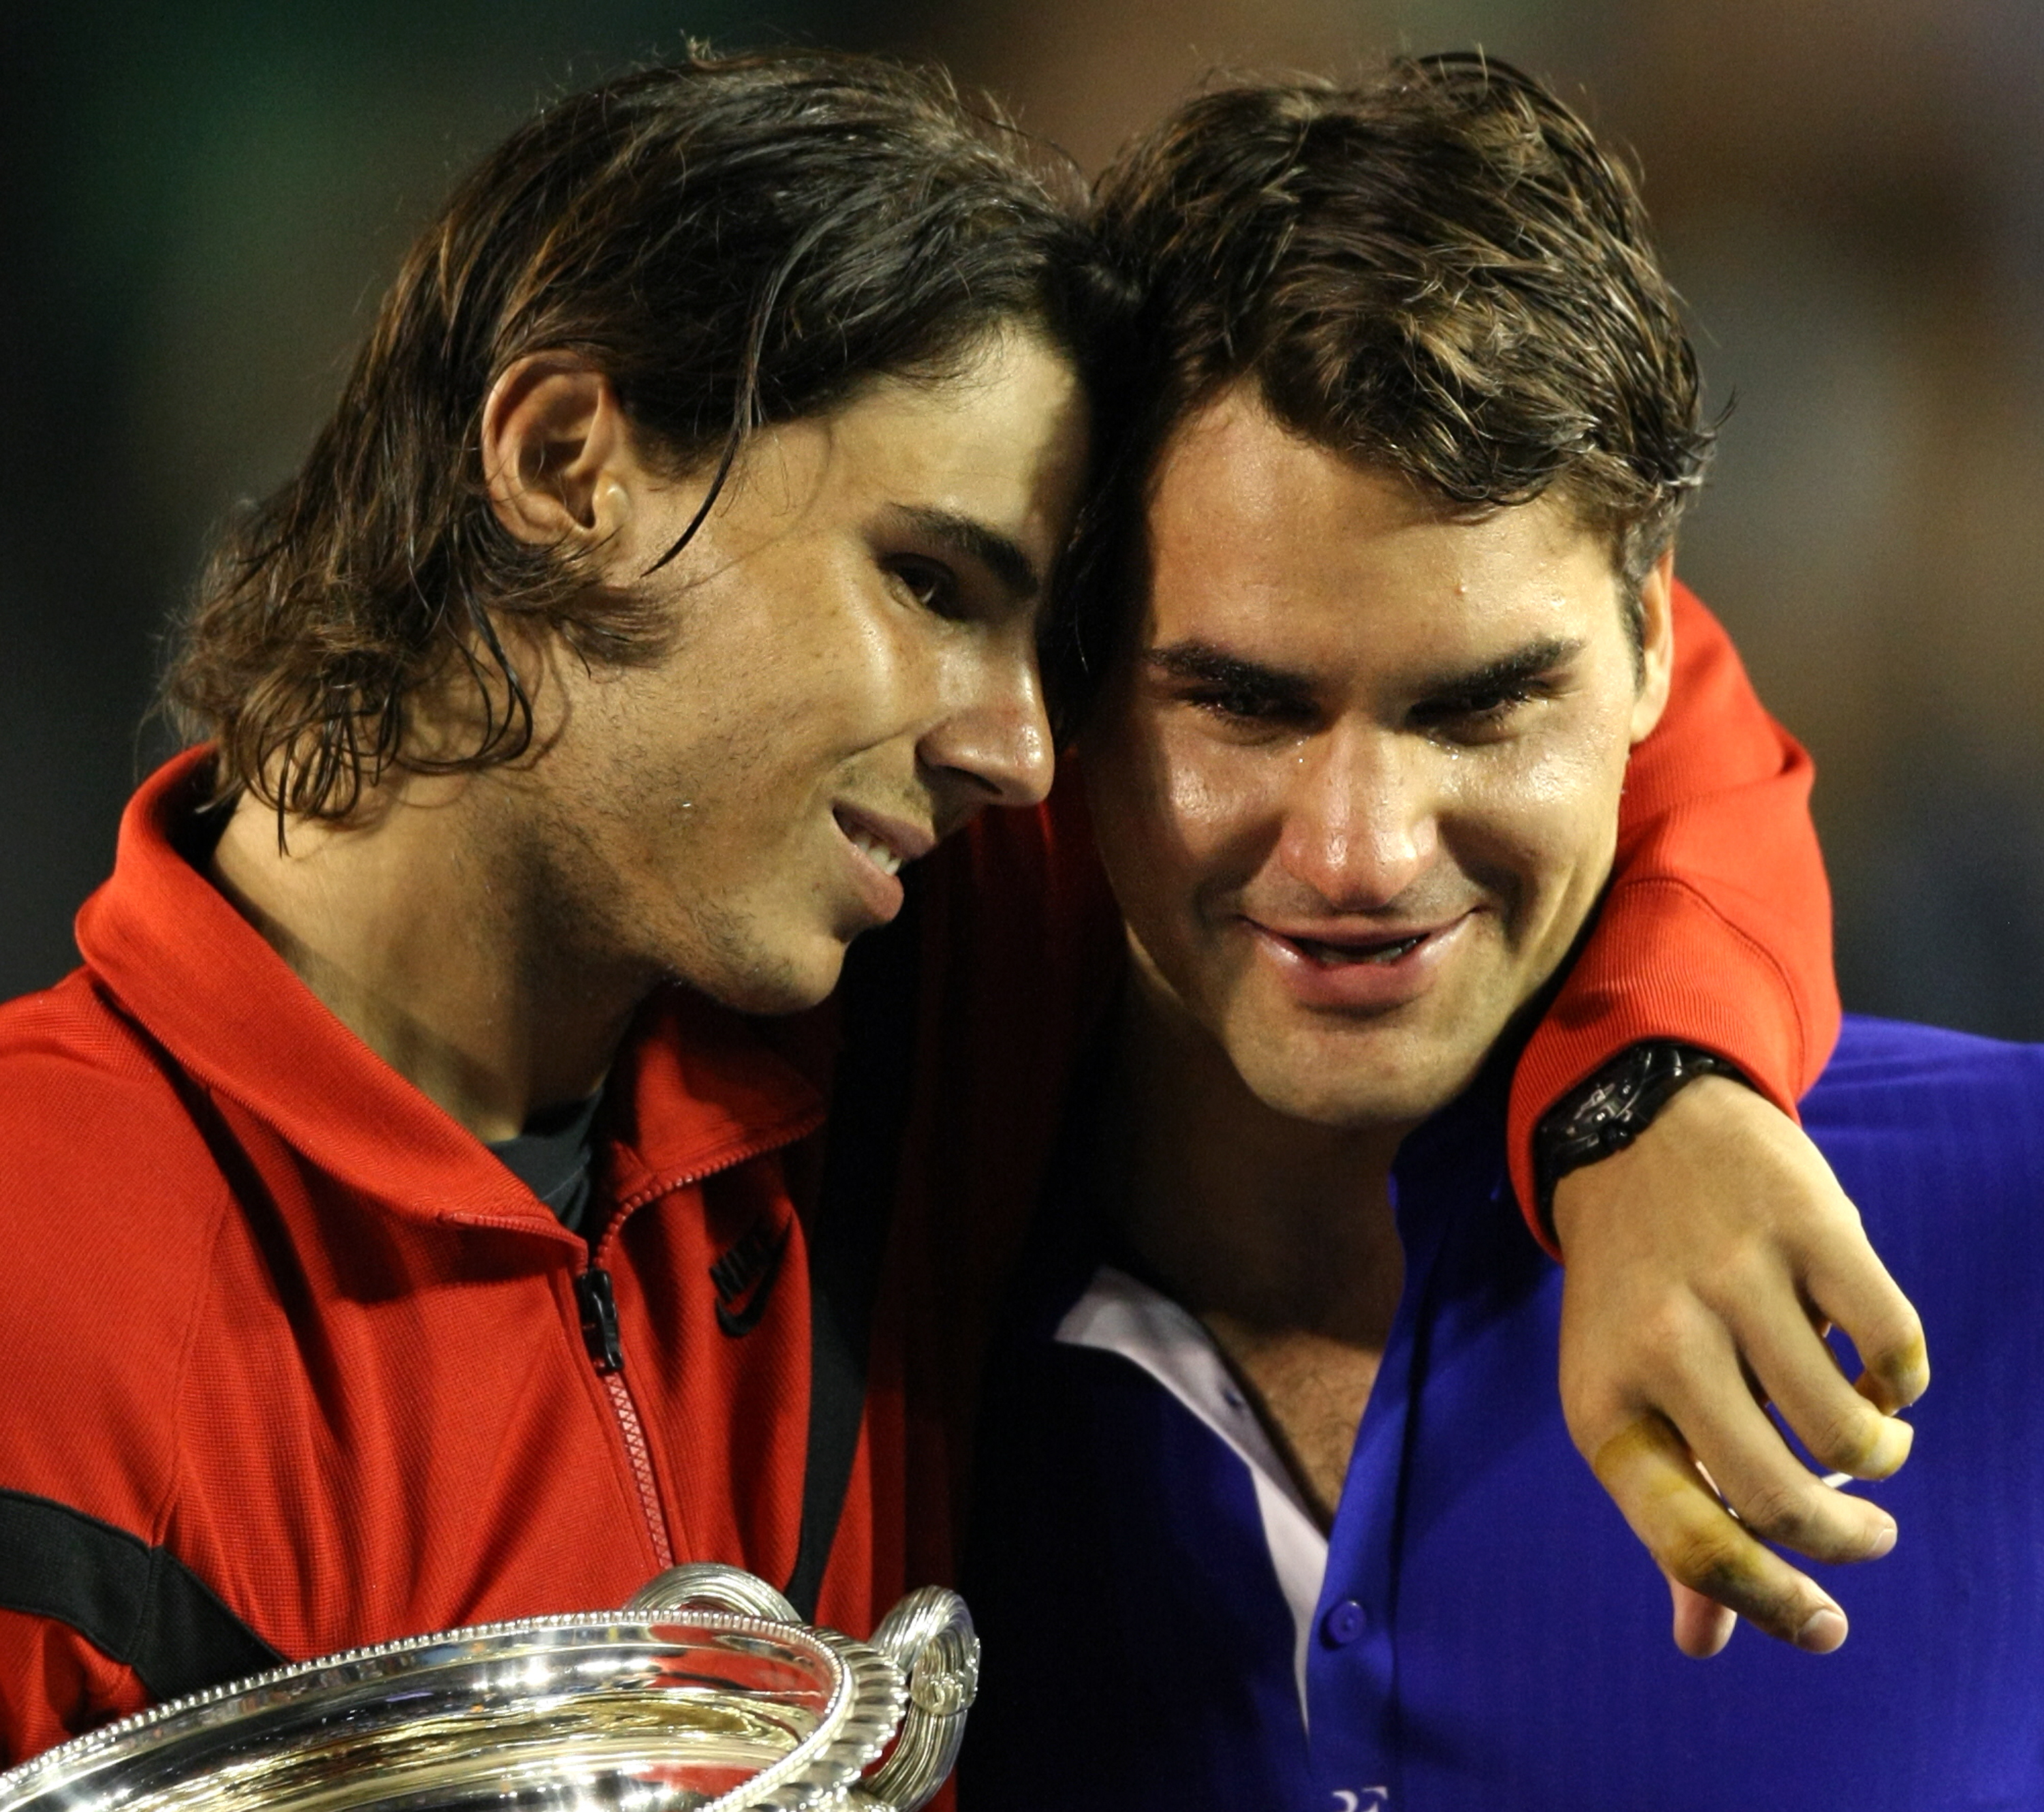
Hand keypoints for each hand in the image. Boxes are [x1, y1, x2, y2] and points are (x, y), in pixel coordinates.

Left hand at [1552, 1075, 1927, 1656]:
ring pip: (1849, 1431)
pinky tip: (1881, 1372)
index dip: (1768, 1603)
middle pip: (1779, 1498)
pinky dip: (1905, 1381)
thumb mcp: (1621, 1396)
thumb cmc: (1634, 1296)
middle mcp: (1660, 1342)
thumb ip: (1671, 1515)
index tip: (1827, 1629)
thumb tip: (1704, 1642)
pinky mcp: (1805, 1224)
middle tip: (1867, 1532)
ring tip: (1870, 1435)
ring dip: (1880, 1453)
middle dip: (1845, 1539)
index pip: (1688, 1541)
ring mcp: (1733, 1278)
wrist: (1632, 1130)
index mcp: (1604, 1403)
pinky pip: (1895, 1346)